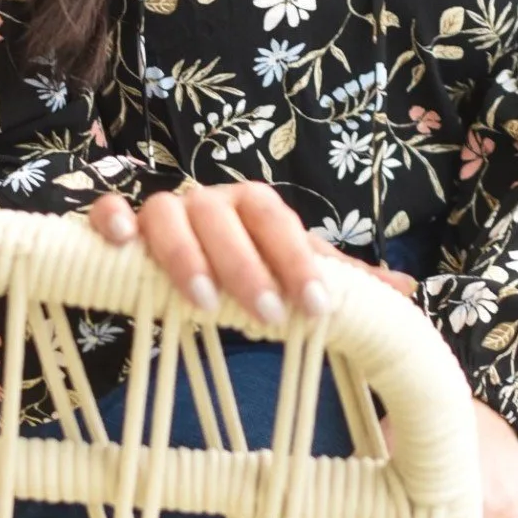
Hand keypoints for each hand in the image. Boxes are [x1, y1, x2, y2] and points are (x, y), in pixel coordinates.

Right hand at [86, 177, 334, 328]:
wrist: (183, 255)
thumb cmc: (246, 263)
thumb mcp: (293, 270)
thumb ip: (342, 279)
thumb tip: (408, 289)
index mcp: (253, 205)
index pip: (278, 220)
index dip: (297, 260)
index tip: (316, 308)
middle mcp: (209, 201)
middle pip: (226, 217)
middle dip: (248, 267)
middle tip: (268, 317)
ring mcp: (162, 209)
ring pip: (169, 213)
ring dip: (187, 255)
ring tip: (204, 304)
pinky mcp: (118, 223)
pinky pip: (109, 209)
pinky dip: (112, 219)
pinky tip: (122, 244)